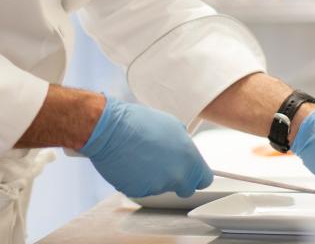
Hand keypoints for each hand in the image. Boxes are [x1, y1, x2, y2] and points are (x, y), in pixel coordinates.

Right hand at [79, 97, 213, 197]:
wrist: (110, 130)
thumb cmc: (139, 123)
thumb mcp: (172, 125)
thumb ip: (184, 144)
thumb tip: (184, 150)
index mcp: (189, 159)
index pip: (205, 180)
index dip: (197, 175)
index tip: (191, 172)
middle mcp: (177, 176)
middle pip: (185, 188)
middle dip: (177, 179)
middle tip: (163, 163)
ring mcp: (158, 186)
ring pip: (162, 187)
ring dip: (156, 176)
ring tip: (142, 155)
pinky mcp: (139, 191)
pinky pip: (144, 188)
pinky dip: (139, 179)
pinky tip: (132, 162)